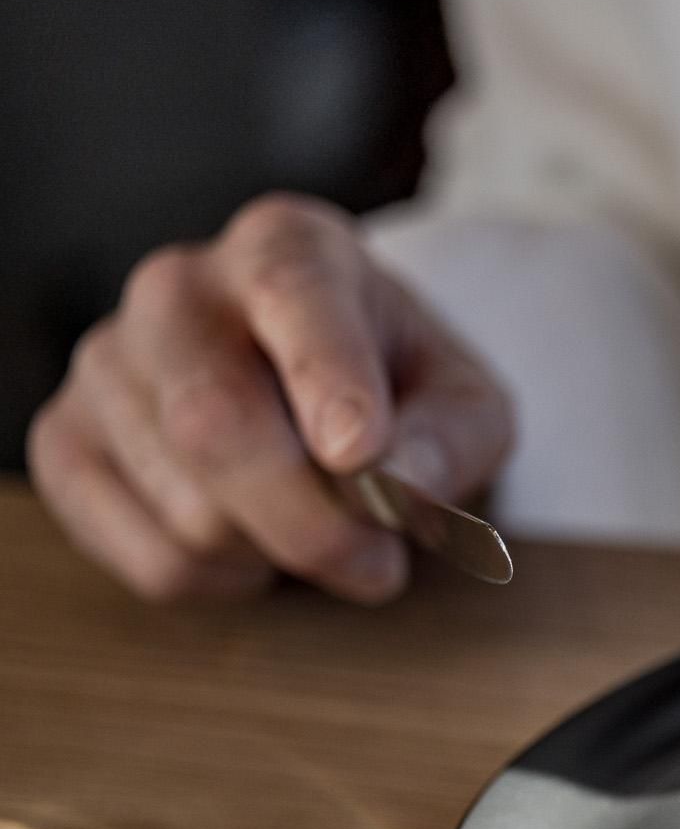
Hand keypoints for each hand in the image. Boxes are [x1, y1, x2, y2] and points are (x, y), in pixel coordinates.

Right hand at [26, 193, 513, 603]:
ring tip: (313, 525)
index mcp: (286, 247)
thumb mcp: (465, 403)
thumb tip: (402, 479)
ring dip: (277, 556)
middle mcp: (176, 289)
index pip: (292, 293)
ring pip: (189, 513)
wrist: (322, 396)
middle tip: (379, 564)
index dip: (326, 379)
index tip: (360, 453)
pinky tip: (253, 540)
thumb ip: (451, 435)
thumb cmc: (400, 393)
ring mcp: (105, 364)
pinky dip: (224, 582)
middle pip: (217, 425)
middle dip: (313, 525)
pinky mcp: (65, 443)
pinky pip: (152, 559)